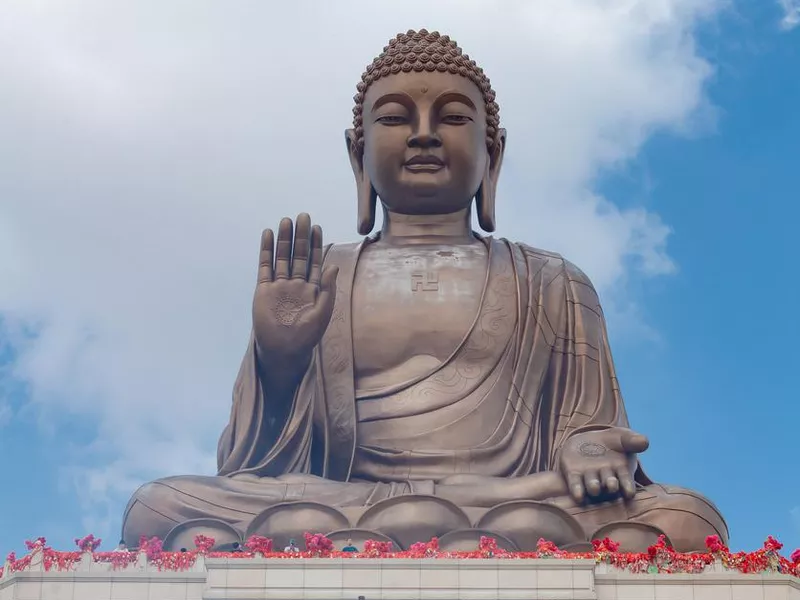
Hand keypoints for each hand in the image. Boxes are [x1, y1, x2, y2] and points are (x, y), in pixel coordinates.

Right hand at [252, 213, 337, 370]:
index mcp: (313, 289)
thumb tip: (333, 266)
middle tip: (302, 215)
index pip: (315, 261)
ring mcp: (280, 286)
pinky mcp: (264, 289)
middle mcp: (296, 284)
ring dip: (284, 239)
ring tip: (285, 220)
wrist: (283, 350)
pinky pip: (265, 266)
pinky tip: (267, 235)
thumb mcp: (322, 313)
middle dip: (301, 236)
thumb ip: (328, 289)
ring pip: (282, 257)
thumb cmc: (306, 336)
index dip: (316, 244)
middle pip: (299, 255)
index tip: (316, 227)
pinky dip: (266, 250)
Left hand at [558, 427, 648, 502]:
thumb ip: (633, 440)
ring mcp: (590, 478)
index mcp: (622, 471)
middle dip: (610, 485)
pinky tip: (578, 496)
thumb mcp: (623, 438)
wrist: (587, 440)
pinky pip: (575, 484)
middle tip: (612, 486)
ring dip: (593, 487)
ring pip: (592, 485)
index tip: (629, 492)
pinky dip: (577, 490)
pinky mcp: (574, 475)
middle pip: (609, 484)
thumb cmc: (612, 442)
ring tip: (595, 488)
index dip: (627, 486)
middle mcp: (606, 479)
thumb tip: (645, 441)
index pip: (626, 481)